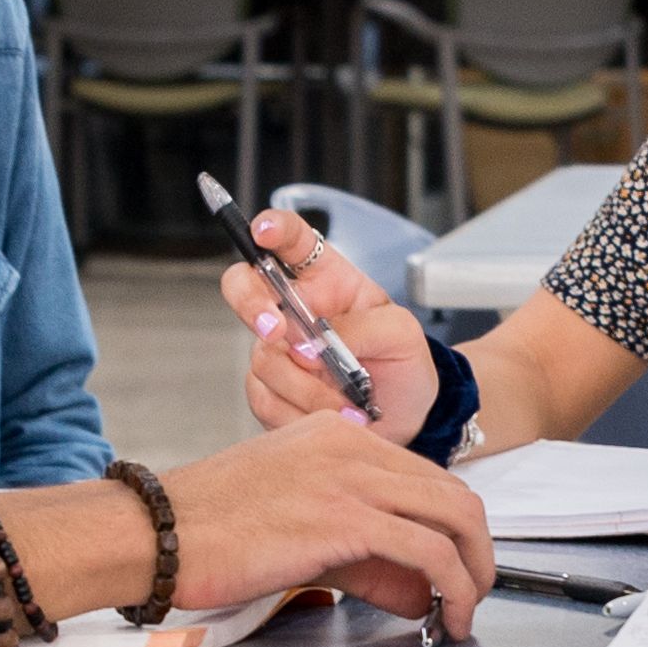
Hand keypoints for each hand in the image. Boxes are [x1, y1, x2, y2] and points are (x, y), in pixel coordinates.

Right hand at [156, 411, 490, 633]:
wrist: (154, 530)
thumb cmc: (204, 530)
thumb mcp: (295, 526)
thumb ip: (360, 553)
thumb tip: (412, 588)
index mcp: (335, 437)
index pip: (423, 477)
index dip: (450, 528)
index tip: (453, 567)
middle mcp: (351, 447)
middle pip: (452, 492)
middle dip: (478, 549)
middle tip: (476, 591)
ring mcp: (350, 478)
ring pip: (454, 515)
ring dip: (475, 571)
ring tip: (467, 611)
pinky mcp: (344, 519)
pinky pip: (428, 551)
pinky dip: (453, 586)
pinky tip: (447, 616)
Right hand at [219, 209, 442, 440]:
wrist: (405, 417)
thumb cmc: (402, 363)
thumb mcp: (401, 334)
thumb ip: (362, 328)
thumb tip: (312, 342)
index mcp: (325, 279)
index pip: (290, 238)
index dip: (272, 228)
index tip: (265, 230)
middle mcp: (291, 308)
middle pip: (242, 286)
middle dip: (251, 306)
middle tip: (276, 332)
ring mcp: (276, 349)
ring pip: (264, 359)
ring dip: (307, 388)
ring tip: (350, 405)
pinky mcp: (268, 389)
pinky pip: (267, 400)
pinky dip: (302, 415)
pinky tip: (335, 418)